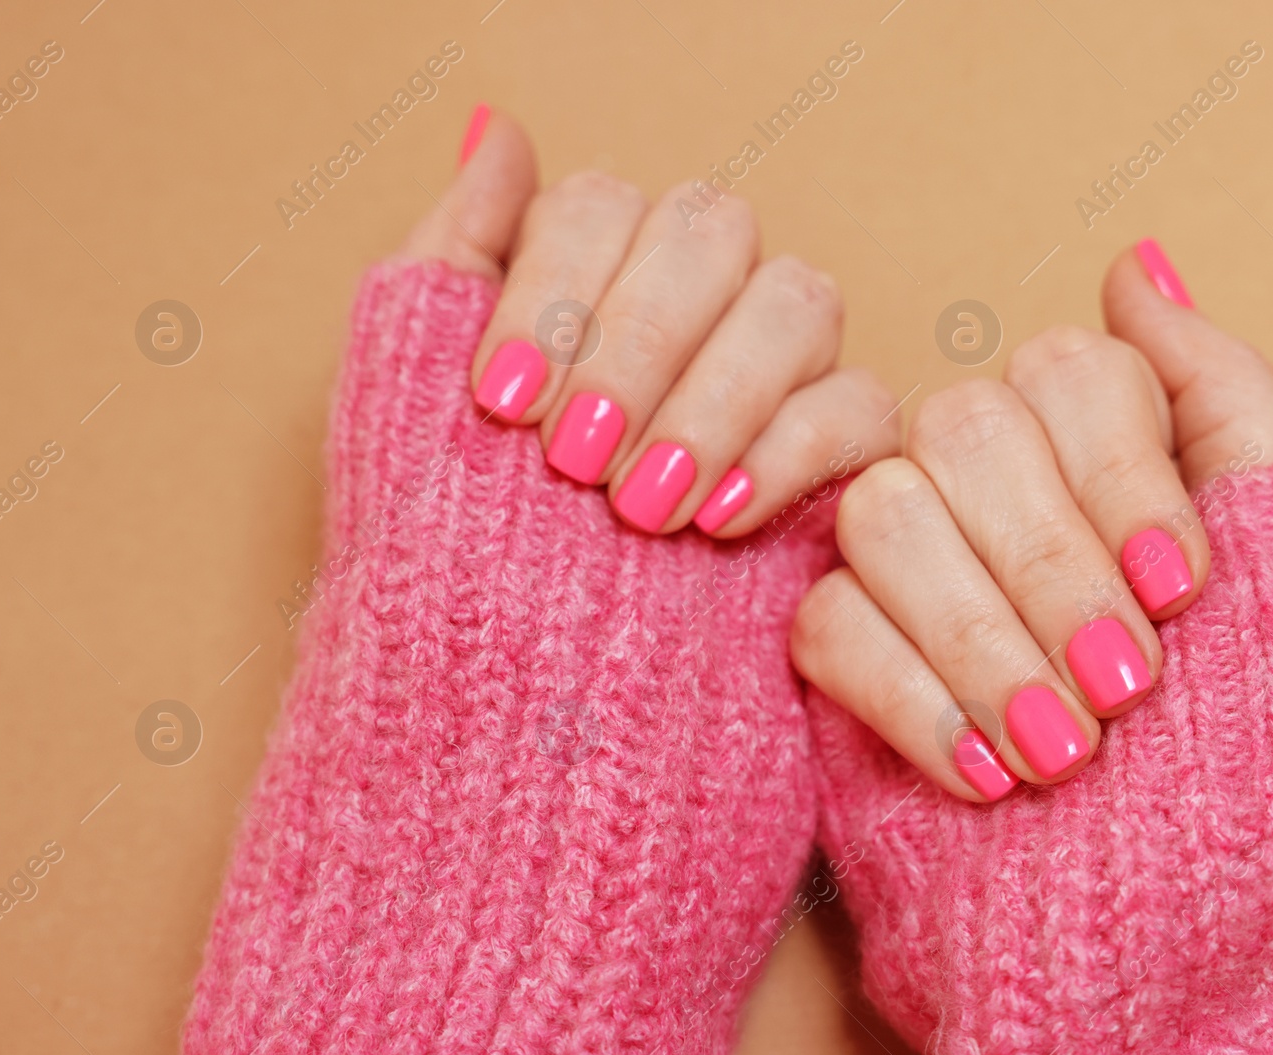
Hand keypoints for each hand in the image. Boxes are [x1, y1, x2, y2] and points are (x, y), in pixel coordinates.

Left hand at [398, 105, 898, 535]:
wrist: (520, 702)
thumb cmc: (459, 553)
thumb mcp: (413, 406)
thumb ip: (452, 264)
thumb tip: (498, 133)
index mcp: (593, 277)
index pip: (601, 206)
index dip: (555, 292)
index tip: (503, 404)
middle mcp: (693, 304)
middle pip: (711, 230)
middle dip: (636, 346)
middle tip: (575, 460)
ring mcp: (774, 373)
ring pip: (797, 301)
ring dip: (713, 399)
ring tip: (643, 505)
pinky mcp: (839, 456)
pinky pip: (860, 407)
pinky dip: (790, 452)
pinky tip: (718, 518)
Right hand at [791, 239, 1272, 799]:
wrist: (1164, 920)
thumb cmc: (1245, 746)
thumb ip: (1221, 397)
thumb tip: (1135, 265)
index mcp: (1091, 448)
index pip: (1067, 373)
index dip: (1118, 474)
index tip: (1182, 590)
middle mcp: (987, 485)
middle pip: (961, 428)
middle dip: (1052, 566)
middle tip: (1127, 684)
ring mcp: (905, 564)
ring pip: (884, 515)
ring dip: (985, 640)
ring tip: (1066, 749)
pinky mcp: (836, 653)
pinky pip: (828, 625)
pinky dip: (916, 700)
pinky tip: (990, 773)